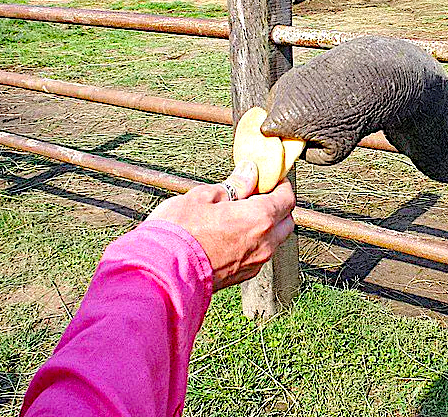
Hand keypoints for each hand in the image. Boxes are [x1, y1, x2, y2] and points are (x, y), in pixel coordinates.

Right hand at [146, 161, 295, 291]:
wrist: (160, 273)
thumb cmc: (178, 232)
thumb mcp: (203, 196)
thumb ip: (234, 185)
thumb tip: (250, 172)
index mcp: (259, 218)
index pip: (287, 198)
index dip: (281, 186)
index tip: (269, 179)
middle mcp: (265, 242)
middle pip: (286, 221)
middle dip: (277, 207)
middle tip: (256, 196)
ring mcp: (255, 262)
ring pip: (274, 240)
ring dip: (266, 226)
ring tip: (239, 215)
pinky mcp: (243, 276)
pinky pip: (259, 254)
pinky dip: (254, 242)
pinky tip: (231, 235)